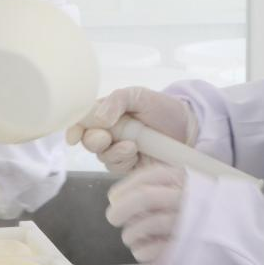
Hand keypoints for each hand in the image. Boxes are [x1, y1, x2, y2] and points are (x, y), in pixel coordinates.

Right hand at [66, 87, 196, 173]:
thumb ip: (116, 100)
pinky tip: (136, 153)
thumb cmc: (163, 109)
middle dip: (94, 141)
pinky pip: (116, 168)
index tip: (74, 137)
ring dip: (114, 152)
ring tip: (133, 145)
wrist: (189, 128)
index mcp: (106, 114)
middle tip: (107, 137)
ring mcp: (119, 151)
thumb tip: (99, 118)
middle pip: (87, 142)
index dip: (74, 129)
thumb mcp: (138, 96)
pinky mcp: (130, 168)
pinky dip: (123, 160)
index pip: (82, 122)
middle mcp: (109, 133)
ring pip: (102, 157)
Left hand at [105, 165, 187, 264]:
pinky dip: (140, 251)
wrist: (222, 239)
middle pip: (145, 197)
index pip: (150, 177)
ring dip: (130, 234)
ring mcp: (187, 224)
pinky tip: (143, 250)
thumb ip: (154, 189)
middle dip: (121, 208)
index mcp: (184, 181)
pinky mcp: (184, 249)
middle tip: (113, 218)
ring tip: (131, 237)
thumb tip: (115, 199)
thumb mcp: (182, 190)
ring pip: (146, 225)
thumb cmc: (196, 213)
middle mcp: (187, 199)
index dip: (126, 187)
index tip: (113, 198)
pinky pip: (152, 250)